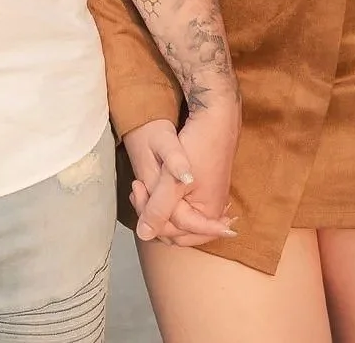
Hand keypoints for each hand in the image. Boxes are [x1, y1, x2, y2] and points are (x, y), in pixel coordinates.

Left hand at [122, 110, 239, 247]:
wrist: (216, 119)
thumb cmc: (199, 147)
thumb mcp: (172, 181)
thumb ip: (158, 209)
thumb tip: (143, 234)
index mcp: (209, 215)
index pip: (174, 234)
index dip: (152, 218)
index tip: (139, 191)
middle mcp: (212, 213)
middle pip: (176, 229)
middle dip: (154, 214)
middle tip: (138, 188)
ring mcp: (209, 202)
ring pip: (177, 218)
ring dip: (158, 206)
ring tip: (142, 186)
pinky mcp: (204, 191)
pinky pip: (182, 206)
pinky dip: (166, 200)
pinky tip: (154, 187)